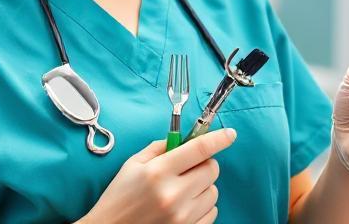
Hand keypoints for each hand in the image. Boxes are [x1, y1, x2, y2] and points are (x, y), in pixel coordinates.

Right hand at [79, 128, 236, 223]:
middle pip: (211, 170)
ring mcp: (183, 217)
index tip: (230, 134)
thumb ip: (160, 148)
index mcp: (158, 172)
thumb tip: (185, 139)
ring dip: (202, 187)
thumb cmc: (118, 199)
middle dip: (203, 165)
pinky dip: (202, 207)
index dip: (219, 138)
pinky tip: (184, 207)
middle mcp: (174, 195)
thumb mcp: (132, 165)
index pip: (199, 149)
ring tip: (181, 191)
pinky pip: (212, 213)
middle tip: (188, 168)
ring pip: (213, 192)